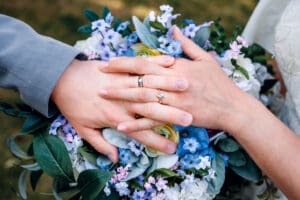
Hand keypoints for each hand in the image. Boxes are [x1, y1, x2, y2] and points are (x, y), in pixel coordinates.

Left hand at [51, 57, 191, 161]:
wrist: (60, 78)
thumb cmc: (71, 104)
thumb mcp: (82, 129)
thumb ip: (100, 143)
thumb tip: (115, 158)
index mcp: (116, 118)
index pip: (141, 133)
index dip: (156, 142)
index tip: (172, 149)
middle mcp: (123, 102)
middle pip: (150, 109)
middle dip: (171, 114)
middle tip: (190, 118)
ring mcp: (123, 83)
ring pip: (149, 85)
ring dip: (169, 85)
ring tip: (187, 87)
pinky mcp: (121, 69)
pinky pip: (141, 65)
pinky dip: (156, 63)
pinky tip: (171, 62)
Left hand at [100, 27, 245, 132]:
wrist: (232, 107)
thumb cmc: (220, 82)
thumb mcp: (205, 59)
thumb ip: (187, 44)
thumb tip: (174, 30)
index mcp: (178, 67)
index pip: (146, 62)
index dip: (126, 62)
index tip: (109, 62)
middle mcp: (173, 83)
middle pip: (140, 79)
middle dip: (118, 77)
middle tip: (98, 77)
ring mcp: (174, 101)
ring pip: (143, 98)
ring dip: (121, 97)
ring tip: (103, 96)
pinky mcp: (176, 117)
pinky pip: (153, 122)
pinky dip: (136, 124)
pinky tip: (120, 125)